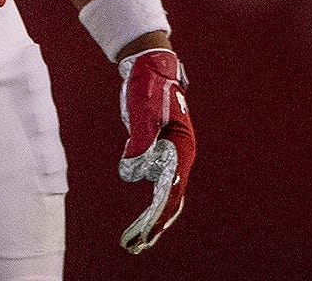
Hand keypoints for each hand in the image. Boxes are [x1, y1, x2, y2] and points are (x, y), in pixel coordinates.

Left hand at [117, 46, 194, 253]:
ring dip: (152, 219)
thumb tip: (130, 171)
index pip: (171, 188)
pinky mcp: (160, 153)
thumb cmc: (148, 86)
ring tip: (136, 240)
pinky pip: (157, 185)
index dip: (159, 212)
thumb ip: (140, 141)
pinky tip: (144, 222)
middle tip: (137, 245)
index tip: (148, 231)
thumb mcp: (143, 111)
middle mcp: (180, 155)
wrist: (150, 66)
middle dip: (155, 223)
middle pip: (170, 197)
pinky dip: (152, 205)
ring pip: (164, 195)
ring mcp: (171, 155)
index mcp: (181, 146)